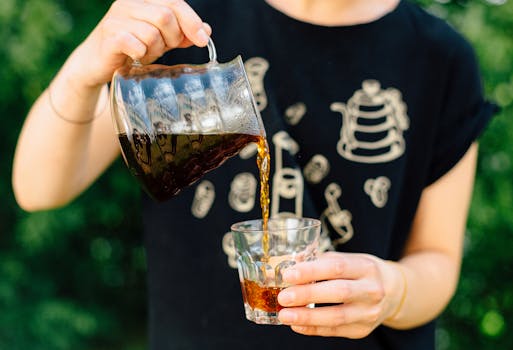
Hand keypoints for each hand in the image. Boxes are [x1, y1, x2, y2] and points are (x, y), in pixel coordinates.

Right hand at [69, 0, 210, 87]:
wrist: (99, 63)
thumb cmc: (132, 48)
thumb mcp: (162, 40)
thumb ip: (182, 34)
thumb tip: (206, 31)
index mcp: (143, 0)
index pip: (174, 2)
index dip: (192, 21)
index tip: (202, 39)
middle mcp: (129, 4)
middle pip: (165, 16)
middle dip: (173, 37)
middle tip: (167, 48)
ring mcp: (117, 18)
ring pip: (152, 33)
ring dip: (156, 49)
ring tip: (147, 54)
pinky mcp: (109, 36)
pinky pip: (135, 44)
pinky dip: (141, 54)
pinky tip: (136, 57)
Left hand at [277, 252, 404, 337]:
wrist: (393, 292)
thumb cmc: (362, 273)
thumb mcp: (348, 259)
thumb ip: (321, 260)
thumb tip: (291, 262)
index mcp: (366, 267)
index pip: (337, 267)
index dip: (311, 271)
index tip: (288, 274)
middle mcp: (371, 290)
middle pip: (338, 292)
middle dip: (307, 295)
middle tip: (283, 296)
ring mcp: (370, 312)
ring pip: (337, 317)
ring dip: (307, 317)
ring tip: (285, 315)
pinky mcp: (363, 330)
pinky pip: (335, 331)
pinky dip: (314, 329)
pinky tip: (297, 325)